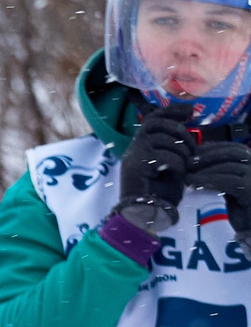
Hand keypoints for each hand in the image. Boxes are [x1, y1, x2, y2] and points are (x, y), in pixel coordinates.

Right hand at [118, 104, 196, 234]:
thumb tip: (188, 136)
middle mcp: (133, 148)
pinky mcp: (137, 166)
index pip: (152, 119)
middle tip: (192, 147)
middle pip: (157, 123)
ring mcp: (133, 156)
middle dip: (180, 131)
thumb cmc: (157, 195)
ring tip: (185, 166)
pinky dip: (177, 165)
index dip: (171, 111)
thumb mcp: (168, 167)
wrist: (140, 215)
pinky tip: (176, 174)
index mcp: (140, 147)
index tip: (190, 110)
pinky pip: (165, 156)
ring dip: (182, 152)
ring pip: (164, 140)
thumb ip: (173, 151)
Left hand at [187, 140, 250, 245]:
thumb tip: (196, 159)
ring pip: (229, 166)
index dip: (213, 148)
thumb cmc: (242, 208)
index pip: (235, 149)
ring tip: (186, 175)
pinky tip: (193, 183)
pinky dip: (208, 180)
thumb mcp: (231, 186)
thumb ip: (221, 172)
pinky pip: (229, 182)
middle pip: (234, 153)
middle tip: (187, 163)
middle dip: (207, 156)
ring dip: (204, 168)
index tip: (193, 153)